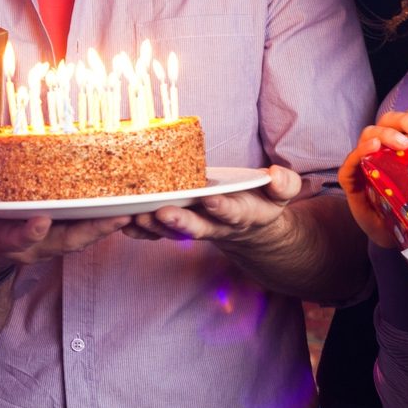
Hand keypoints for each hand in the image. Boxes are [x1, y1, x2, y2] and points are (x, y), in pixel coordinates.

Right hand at [0, 206, 129, 276]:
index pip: (14, 238)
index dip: (27, 231)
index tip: (40, 220)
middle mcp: (29, 245)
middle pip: (63, 242)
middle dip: (89, 231)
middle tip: (115, 216)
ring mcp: (47, 244)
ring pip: (79, 238)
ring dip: (104, 227)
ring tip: (129, 210)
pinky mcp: (58, 236)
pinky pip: (84, 230)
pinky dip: (103, 221)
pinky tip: (123, 205)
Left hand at [125, 164, 300, 242]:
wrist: (249, 225)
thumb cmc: (262, 199)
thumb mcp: (281, 192)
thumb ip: (284, 183)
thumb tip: (276, 174)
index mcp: (243, 216)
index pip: (232, 213)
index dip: (222, 207)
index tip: (211, 198)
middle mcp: (217, 226)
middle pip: (198, 228)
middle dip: (181, 222)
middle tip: (163, 213)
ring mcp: (196, 228)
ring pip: (174, 231)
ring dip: (155, 226)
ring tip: (136, 216)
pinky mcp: (179, 228)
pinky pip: (158, 232)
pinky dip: (142, 230)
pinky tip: (124, 223)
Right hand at [338, 107, 407, 247]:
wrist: (405, 237)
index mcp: (404, 140)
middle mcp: (383, 146)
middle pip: (387, 121)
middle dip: (404, 121)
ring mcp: (365, 161)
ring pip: (369, 135)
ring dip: (385, 135)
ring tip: (402, 144)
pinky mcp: (352, 179)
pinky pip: (350, 162)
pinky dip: (359, 152)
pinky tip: (372, 149)